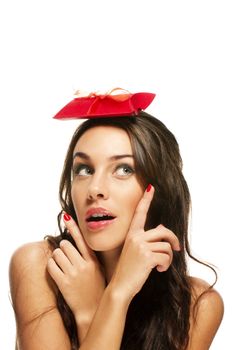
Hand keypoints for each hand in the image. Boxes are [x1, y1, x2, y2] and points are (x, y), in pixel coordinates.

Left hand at [47, 215, 105, 323]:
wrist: (92, 311)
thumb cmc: (96, 289)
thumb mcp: (99, 270)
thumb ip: (90, 257)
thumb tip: (79, 242)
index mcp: (93, 261)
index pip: (82, 239)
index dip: (73, 226)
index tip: (66, 216)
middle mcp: (83, 265)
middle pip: (65, 245)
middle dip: (63, 249)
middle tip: (66, 257)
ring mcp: (73, 274)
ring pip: (57, 254)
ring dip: (56, 257)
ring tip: (62, 265)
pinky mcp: (63, 283)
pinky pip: (51, 266)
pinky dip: (51, 266)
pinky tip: (56, 272)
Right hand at [110, 185, 179, 301]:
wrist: (120, 286)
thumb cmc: (128, 270)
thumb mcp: (134, 251)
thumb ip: (146, 239)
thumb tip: (162, 228)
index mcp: (132, 234)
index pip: (140, 213)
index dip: (146, 199)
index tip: (151, 187)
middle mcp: (135, 237)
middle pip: (163, 231)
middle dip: (173, 240)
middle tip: (177, 248)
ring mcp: (140, 246)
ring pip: (167, 246)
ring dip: (168, 258)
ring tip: (161, 266)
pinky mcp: (147, 256)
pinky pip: (166, 257)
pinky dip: (166, 265)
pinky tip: (159, 271)